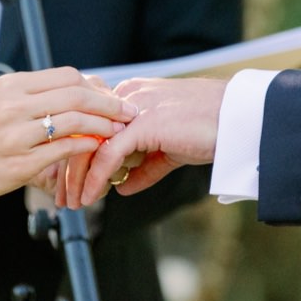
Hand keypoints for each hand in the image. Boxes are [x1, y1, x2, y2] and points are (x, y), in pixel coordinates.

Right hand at [0, 67, 133, 210]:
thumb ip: (30, 98)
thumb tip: (71, 95)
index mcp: (10, 86)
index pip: (66, 76)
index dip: (96, 86)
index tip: (111, 96)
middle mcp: (13, 105)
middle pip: (77, 93)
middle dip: (110, 103)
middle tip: (128, 112)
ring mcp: (16, 135)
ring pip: (75, 119)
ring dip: (105, 125)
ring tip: (119, 132)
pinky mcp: (19, 164)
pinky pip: (65, 150)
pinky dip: (87, 147)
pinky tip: (97, 150)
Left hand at [69, 77, 225, 208]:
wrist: (238, 118)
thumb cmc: (211, 128)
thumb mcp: (170, 148)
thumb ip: (144, 165)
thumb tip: (122, 186)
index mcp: (130, 97)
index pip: (91, 127)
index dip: (76, 156)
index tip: (69, 183)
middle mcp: (127, 97)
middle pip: (84, 133)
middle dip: (69, 168)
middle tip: (62, 197)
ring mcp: (133, 108)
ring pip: (91, 144)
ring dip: (77, 177)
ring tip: (73, 202)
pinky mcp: (143, 123)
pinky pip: (108, 154)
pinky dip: (95, 177)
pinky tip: (90, 196)